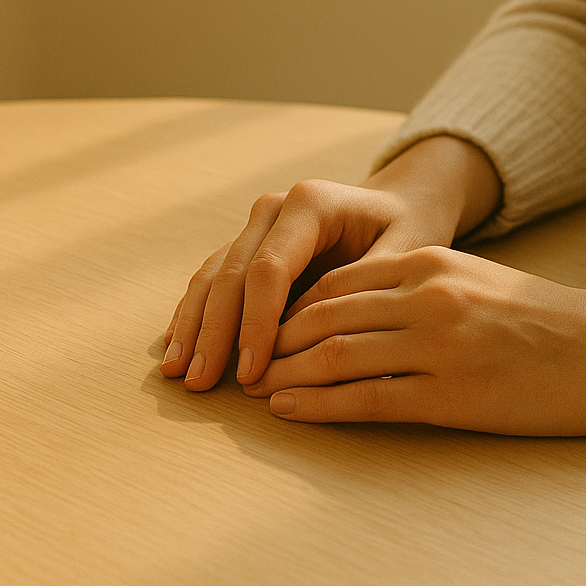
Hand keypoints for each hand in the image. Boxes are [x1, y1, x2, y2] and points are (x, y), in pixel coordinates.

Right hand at [163, 136, 501, 392]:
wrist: (398, 203)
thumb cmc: (409, 231)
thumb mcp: (408, 254)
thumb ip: (368, 293)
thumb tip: (331, 347)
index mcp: (310, 204)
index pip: (270, 268)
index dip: (256, 323)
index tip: (251, 372)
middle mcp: (272, 210)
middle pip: (230, 274)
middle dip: (213, 332)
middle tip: (199, 382)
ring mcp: (253, 225)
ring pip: (211, 276)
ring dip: (193, 326)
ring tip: (177, 372)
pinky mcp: (245, 246)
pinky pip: (211, 280)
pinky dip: (193, 314)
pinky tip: (177, 346)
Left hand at [244, 246, 585, 434]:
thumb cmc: (547, 320)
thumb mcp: (474, 282)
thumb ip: (414, 287)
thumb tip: (350, 311)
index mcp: (428, 262)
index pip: (332, 282)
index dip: (286, 308)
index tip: (259, 329)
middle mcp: (426, 296)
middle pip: (321, 317)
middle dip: (272, 342)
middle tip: (238, 364)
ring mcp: (438, 346)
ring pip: (335, 355)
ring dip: (284, 373)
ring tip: (253, 390)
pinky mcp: (453, 395)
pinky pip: (367, 400)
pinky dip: (318, 405)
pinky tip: (288, 410)